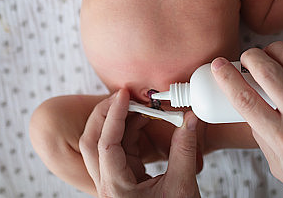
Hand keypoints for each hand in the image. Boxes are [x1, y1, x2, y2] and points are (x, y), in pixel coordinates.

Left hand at [79, 89, 201, 197]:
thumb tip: (191, 118)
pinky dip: (127, 135)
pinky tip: (143, 124)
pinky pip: (116, 152)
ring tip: (140, 108)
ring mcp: (112, 184)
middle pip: (92, 142)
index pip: (105, 143)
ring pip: (101, 146)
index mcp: (116, 188)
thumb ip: (184, 150)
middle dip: (108, 114)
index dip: (114, 114)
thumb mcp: (182, 187)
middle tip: (127, 95)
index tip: (125, 94)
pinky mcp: (121, 183)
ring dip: (118, 124)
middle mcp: (107, 186)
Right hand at [211, 44, 282, 197]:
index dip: (226, 77)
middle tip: (248, 60)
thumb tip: (250, 108)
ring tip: (272, 57)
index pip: (245, 98)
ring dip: (275, 50)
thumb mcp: (280, 166)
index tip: (218, 66)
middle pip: (266, 68)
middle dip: (250, 56)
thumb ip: (263, 135)